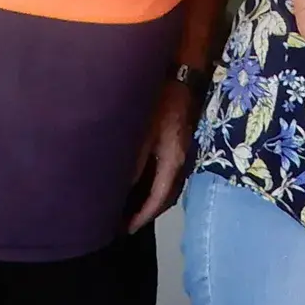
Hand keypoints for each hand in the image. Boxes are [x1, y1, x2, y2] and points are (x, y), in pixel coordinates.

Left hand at [124, 80, 198, 231]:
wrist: (182, 74)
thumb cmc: (161, 100)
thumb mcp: (142, 131)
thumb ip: (133, 160)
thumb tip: (121, 187)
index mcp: (173, 161)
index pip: (159, 198)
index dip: (143, 216)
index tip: (126, 230)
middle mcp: (182, 161)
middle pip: (167, 197)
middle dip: (148, 213)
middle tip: (126, 224)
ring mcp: (183, 152)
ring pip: (169, 186)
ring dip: (152, 200)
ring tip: (130, 208)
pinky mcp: (179, 144)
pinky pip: (168, 174)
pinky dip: (155, 185)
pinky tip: (140, 183)